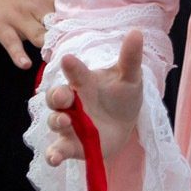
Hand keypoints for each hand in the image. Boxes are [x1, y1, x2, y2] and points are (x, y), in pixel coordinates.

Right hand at [41, 29, 144, 165]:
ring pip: (54, 121)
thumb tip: (137, 31)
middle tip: (63, 96)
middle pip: (56, 96)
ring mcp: (70, 124)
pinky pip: (57, 150)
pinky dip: (53, 154)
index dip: (71, 66)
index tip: (67, 59)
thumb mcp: (130, 77)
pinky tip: (54, 158)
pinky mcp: (71, 145)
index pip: (75, 72)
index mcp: (84, 82)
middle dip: (56, 95)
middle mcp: (72, 102)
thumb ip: (130, 58)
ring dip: (56, 121)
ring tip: (65, 122)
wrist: (125, 124)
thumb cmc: (122, 95)